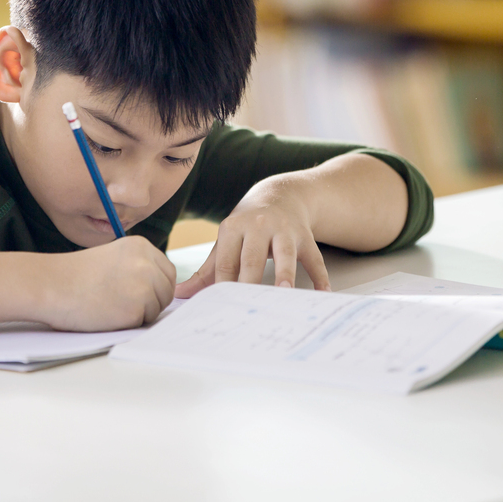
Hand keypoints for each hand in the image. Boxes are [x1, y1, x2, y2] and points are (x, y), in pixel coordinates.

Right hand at [41, 236, 176, 330]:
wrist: (52, 285)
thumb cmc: (76, 275)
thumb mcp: (113, 257)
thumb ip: (137, 266)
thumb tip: (160, 286)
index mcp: (142, 247)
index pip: (168, 272)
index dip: (157, 286)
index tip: (143, 293)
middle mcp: (147, 264)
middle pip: (166, 291)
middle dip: (153, 301)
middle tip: (126, 304)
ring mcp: (143, 287)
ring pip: (156, 309)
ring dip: (140, 313)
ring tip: (110, 305)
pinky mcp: (135, 310)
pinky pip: (142, 323)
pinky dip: (127, 323)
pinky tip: (106, 313)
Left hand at [174, 175, 329, 297]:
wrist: (281, 195)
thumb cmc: (248, 224)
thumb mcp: (226, 240)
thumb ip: (206, 270)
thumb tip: (179, 293)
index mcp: (233, 227)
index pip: (226, 261)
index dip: (224, 284)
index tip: (222, 308)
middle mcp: (258, 226)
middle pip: (252, 257)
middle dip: (250, 280)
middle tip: (249, 307)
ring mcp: (284, 229)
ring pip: (284, 253)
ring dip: (285, 273)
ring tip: (285, 293)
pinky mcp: (305, 235)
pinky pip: (314, 257)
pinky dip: (319, 275)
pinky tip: (323, 293)